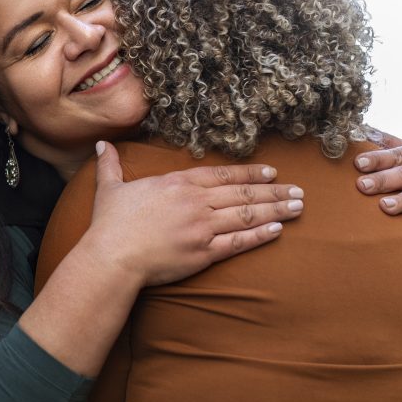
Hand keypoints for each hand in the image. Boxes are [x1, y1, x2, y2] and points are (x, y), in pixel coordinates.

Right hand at [85, 141, 303, 286]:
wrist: (112, 256)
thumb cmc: (110, 224)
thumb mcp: (110, 188)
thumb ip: (111, 165)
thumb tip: (102, 144)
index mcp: (178, 183)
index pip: (223, 175)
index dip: (250, 174)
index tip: (271, 173)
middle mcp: (196, 201)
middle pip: (243, 193)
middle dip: (274, 191)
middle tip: (299, 190)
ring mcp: (202, 227)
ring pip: (247, 215)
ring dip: (276, 210)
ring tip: (298, 207)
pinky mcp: (204, 253)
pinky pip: (238, 242)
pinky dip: (260, 235)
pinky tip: (278, 230)